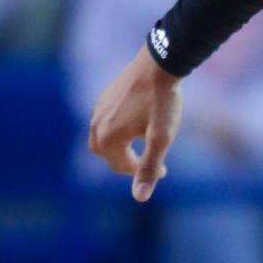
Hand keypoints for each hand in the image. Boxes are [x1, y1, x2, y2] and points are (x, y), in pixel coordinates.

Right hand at [89, 46, 181, 201]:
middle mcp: (96, 123)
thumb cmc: (162, 102)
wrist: (159, 64)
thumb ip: (150, 168)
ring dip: (120, 145)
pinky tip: (135, 123)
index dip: (141, 172)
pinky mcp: (105, 95)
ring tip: (141, 145)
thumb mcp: (161, 138)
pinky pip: (105, 119)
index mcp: (108, 138)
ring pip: (104, 136)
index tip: (165, 170)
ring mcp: (98, 107)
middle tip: (146, 162)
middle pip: (107, 154)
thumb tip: (140, 198)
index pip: (120, 166)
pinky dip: (117, 128)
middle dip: (124, 161)